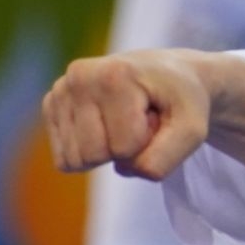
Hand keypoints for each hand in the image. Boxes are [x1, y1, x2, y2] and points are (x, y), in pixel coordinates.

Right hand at [42, 50, 211, 180]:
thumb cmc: (183, 102)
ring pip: (75, 160)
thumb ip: (166, 157)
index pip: (123, 148)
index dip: (147, 144)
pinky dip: (91, 149)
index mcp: (113, 76)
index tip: (157, 116)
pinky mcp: (51, 104)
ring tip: (126, 121)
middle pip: (92, 156)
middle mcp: (79, 77)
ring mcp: (60, 90)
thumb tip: (124, 169)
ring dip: (107, 151)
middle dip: (124, 150)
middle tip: (142, 121)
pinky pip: (65, 157)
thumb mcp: (193, 130)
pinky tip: (108, 123)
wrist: (171, 74)